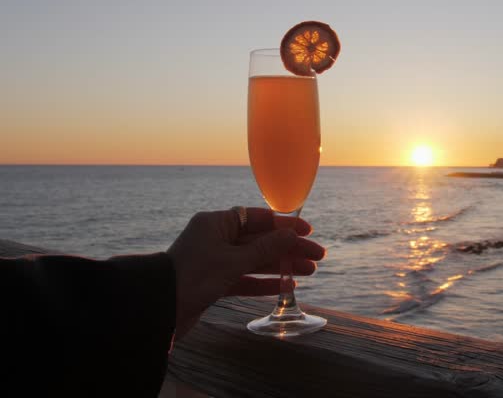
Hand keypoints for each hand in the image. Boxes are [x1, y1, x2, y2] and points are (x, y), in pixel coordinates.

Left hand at [166, 208, 324, 339]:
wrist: (159, 309)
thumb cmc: (193, 277)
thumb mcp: (233, 260)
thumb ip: (265, 248)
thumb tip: (293, 235)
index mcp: (216, 223)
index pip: (258, 218)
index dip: (285, 224)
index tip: (308, 231)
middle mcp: (216, 238)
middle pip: (261, 240)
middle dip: (289, 248)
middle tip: (318, 256)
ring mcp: (215, 261)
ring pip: (255, 261)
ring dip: (282, 266)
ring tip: (310, 271)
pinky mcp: (214, 283)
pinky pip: (245, 279)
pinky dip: (264, 282)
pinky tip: (287, 286)